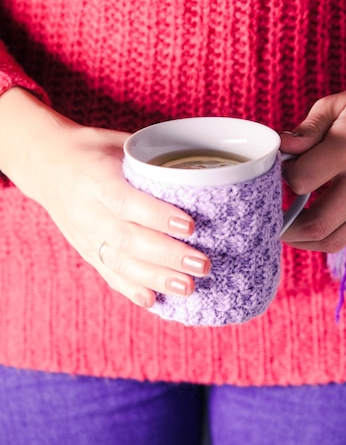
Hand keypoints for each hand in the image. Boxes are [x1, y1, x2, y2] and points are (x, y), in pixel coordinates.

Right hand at [0, 89, 210, 307]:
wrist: (44, 164)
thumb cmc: (90, 150)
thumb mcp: (117, 142)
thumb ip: (150, 159)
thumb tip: (199, 167)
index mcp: (97, 179)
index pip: (127, 202)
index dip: (157, 216)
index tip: (190, 226)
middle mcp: (88, 211)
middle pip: (128, 239)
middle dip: (168, 255)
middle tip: (202, 264)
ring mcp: (85, 235)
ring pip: (120, 263)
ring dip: (156, 278)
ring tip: (187, 287)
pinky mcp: (85, 251)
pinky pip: (108, 274)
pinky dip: (130, 290)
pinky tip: (154, 302)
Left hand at [280, 52, 345, 252]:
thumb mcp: (335, 105)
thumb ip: (306, 130)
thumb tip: (281, 149)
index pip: (303, 179)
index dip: (285, 177)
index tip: (283, 170)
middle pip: (318, 224)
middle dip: (286, 228)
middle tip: (272, 220)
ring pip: (335, 240)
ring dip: (305, 240)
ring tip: (290, 227)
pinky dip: (328, 232)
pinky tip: (317, 216)